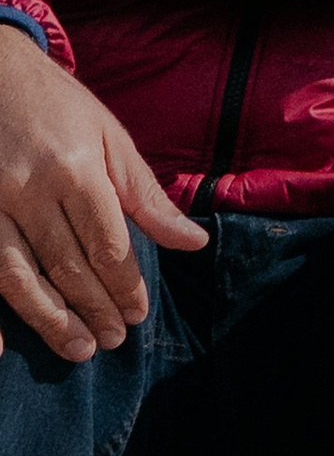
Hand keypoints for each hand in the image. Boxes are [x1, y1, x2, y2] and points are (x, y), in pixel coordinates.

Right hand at [0, 33, 205, 361]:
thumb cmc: (58, 106)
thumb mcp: (109, 137)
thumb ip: (145, 195)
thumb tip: (192, 242)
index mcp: (73, 168)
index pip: (106, 243)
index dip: (124, 285)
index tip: (138, 314)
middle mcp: (28, 188)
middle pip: (66, 264)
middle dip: (94, 309)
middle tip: (113, 341)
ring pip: (18, 276)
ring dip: (49, 319)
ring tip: (78, 349)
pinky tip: (0, 348)